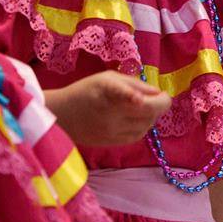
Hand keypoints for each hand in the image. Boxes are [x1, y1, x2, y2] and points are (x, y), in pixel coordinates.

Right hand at [46, 70, 171, 146]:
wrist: (61, 115)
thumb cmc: (86, 90)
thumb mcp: (109, 78)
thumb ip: (134, 84)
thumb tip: (157, 93)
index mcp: (113, 97)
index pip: (146, 104)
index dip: (161, 100)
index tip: (161, 94)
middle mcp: (114, 117)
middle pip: (150, 116)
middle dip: (160, 106)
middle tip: (156, 98)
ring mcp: (113, 133)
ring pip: (145, 127)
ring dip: (151, 116)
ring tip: (143, 106)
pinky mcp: (111, 143)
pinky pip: (136, 136)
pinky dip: (142, 126)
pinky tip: (136, 118)